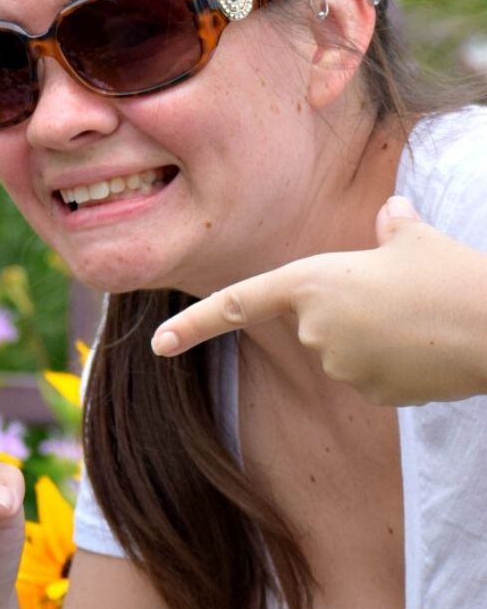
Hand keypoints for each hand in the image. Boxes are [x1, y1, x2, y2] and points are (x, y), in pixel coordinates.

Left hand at [151, 196, 486, 406]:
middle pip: (315, 320)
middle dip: (350, 307)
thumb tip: (391, 213)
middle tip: (400, 292)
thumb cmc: (449, 275)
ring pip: (347, 348)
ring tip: (420, 316)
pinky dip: (394, 361)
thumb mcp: (415, 238)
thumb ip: (391, 227)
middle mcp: (315, 328)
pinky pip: (371, 373)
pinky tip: (426, 346)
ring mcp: (342, 366)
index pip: (239, 302)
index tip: (158, 343)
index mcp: (311, 281)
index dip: (195, 323)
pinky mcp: (372, 394)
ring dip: (375, 334)